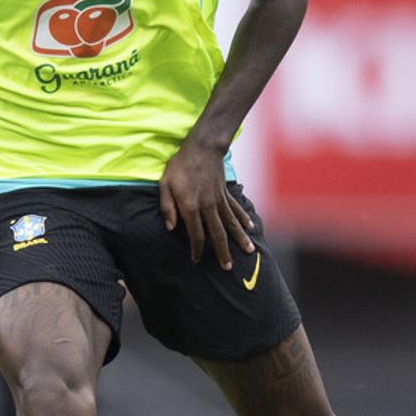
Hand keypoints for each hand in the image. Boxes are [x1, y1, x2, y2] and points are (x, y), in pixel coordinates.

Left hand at [159, 138, 254, 268]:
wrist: (202, 147)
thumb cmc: (180, 166)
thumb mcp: (165, 185)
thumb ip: (167, 207)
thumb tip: (170, 228)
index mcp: (191, 207)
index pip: (196, 234)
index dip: (197, 249)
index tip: (197, 260)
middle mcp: (208, 207)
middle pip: (218, 234)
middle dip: (223, 252)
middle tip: (227, 268)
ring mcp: (219, 200)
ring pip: (231, 224)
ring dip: (239, 239)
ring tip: (249, 252)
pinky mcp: (225, 193)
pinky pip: (236, 209)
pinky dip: (243, 219)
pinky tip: (250, 228)